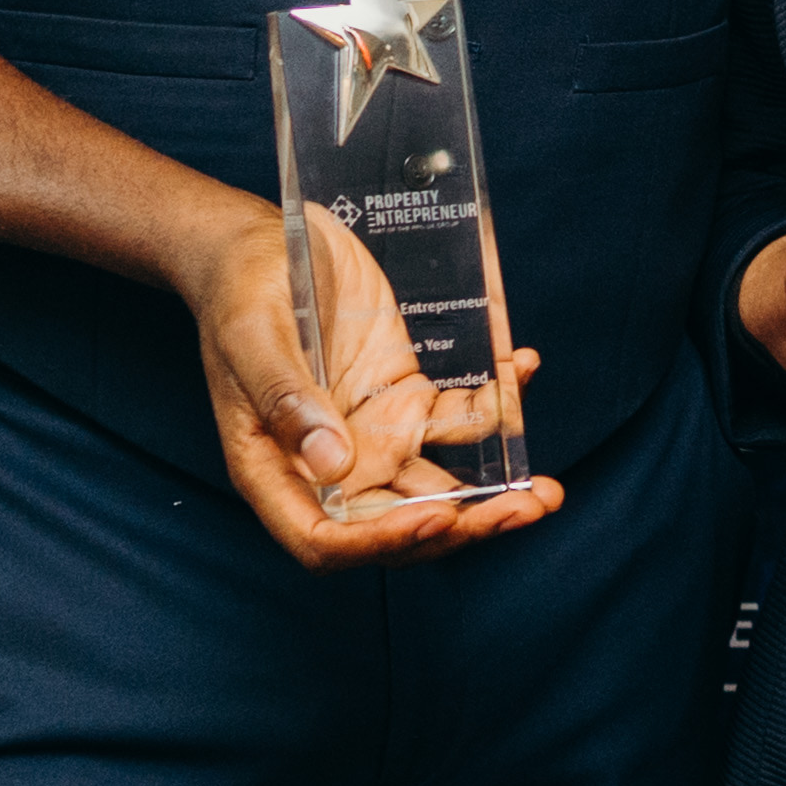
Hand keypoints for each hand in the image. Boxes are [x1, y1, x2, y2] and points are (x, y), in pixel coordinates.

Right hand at [190, 204, 559, 570]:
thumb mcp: (254, 336)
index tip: (439, 518)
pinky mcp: (402, 395)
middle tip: (524, 509)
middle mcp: (327, 464)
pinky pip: (455, 418)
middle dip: (461, 527)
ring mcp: (370, 432)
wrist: (258, 244)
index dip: (382, 541)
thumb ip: (287, 400)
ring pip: (435, 485)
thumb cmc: (240, 290)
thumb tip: (334, 465)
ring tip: (545, 490)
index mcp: (275, 468)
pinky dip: (495, 409)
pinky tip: (520, 369)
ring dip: (491, 494)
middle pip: (395, 522)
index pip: (326, 537)